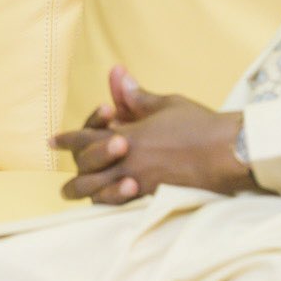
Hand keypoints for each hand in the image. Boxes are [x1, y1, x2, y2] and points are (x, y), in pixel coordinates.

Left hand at [51, 66, 253, 204]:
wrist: (227, 152)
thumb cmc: (199, 124)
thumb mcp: (166, 104)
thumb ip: (137, 97)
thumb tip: (117, 75)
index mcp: (127, 134)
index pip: (86, 136)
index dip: (68, 139)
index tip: (53, 141)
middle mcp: (128, 159)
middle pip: (87, 168)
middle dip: (74, 171)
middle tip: (63, 178)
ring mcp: (140, 181)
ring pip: (99, 192)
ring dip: (85, 192)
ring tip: (74, 195)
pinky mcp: (153, 197)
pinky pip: (121, 205)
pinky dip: (108, 204)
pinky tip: (104, 204)